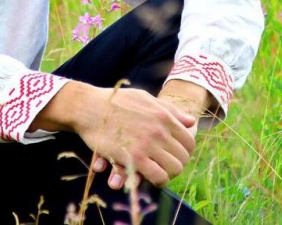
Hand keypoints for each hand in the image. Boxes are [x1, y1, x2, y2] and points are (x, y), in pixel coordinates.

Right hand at [72, 85, 196, 187]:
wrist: (89, 107)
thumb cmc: (116, 101)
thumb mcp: (145, 99)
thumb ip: (169, 110)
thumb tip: (191, 121)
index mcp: (164, 116)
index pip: (189, 141)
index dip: (185, 152)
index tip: (175, 155)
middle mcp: (160, 130)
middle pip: (183, 156)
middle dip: (177, 164)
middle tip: (167, 166)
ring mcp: (148, 144)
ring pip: (174, 168)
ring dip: (169, 174)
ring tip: (161, 174)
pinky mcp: (134, 157)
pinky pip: (157, 176)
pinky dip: (158, 181)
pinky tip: (151, 179)